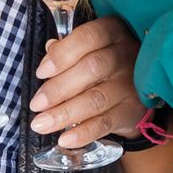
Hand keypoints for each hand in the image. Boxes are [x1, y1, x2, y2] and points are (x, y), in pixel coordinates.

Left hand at [27, 17, 145, 149]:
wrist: (137, 89)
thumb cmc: (103, 63)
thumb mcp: (89, 48)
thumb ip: (67, 50)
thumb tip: (48, 55)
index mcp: (112, 33)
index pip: (88, 37)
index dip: (62, 54)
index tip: (41, 72)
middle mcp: (125, 55)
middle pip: (91, 69)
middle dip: (58, 88)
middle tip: (36, 104)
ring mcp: (131, 84)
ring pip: (96, 98)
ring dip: (65, 113)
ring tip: (41, 124)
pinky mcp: (132, 110)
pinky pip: (106, 123)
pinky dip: (83, 132)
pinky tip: (64, 139)